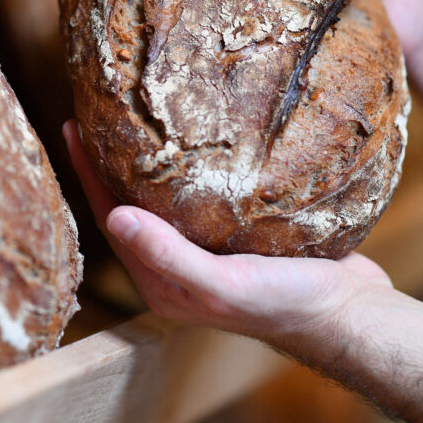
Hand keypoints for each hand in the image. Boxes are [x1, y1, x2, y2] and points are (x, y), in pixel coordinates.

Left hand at [63, 120, 390, 343]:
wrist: (351, 312)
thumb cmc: (288, 305)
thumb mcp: (224, 285)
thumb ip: (170, 256)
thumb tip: (115, 217)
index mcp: (161, 281)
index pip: (110, 218)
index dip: (87, 174)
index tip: (72, 128)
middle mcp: (177, 264)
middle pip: (129, 202)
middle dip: (108, 161)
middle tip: (96, 110)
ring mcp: (206, 247)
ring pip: (164, 195)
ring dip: (146, 158)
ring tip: (135, 113)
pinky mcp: (237, 231)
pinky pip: (202, 192)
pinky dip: (190, 163)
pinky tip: (194, 132)